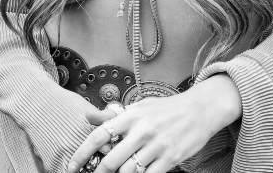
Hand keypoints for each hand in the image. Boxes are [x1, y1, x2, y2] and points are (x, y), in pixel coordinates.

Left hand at [67, 76, 241, 172]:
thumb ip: (113, 115)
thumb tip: (87, 117)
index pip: (100, 135)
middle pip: (111, 161)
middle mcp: (142, 130)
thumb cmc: (167, 109)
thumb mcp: (140, 106)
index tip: (71, 166)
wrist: (201, 109)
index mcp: (132, 115)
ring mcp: (157, 146)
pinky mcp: (170, 159)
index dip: (82, 153)